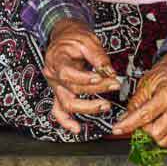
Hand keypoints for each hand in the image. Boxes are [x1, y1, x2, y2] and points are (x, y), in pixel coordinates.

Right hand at [43, 18, 120, 134]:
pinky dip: (66, 122)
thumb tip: (110, 72)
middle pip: (71, 90)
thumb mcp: (88, 40)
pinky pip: (58, 111)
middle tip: (114, 86)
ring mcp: (55, 86)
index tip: (103, 76)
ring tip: (105, 106)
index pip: (67, 73)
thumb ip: (98, 57)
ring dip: (86, 108)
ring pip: (66, 104)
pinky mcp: (59, 93)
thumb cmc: (74, 37)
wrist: (64, 36)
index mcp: (56, 60)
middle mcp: (53, 76)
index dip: (85, 78)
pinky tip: (77, 129)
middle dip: (95, 91)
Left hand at [112, 53, 166, 148]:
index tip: (118, 128)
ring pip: (165, 140)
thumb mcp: (147, 81)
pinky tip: (158, 127)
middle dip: (143, 130)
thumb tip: (125, 118)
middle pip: (156, 132)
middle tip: (138, 121)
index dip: (128, 124)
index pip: (145, 115)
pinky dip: (162, 138)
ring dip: (152, 136)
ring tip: (149, 123)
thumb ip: (135, 101)